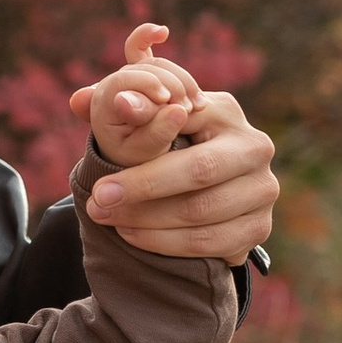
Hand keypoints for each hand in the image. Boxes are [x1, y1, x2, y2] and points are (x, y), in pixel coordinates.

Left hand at [74, 22, 202, 168]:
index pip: (125, 79)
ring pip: (158, 64)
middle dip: (170, 84)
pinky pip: (139, 48)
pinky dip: (148, 38)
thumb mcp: (145, 154)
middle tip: (190, 109)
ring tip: (198, 105)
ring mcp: (126, 79)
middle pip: (145, 69)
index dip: (147, 84)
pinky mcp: (141, 75)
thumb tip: (177, 110)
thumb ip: (157, 132)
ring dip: (182, 80)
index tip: (166, 99)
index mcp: (104, 103)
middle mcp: (111, 85)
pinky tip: (162, 32)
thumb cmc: (139, 161)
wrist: (137, 162)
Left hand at [74, 82, 279, 263]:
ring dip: (148, 220)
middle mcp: (255, 147)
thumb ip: (121, 108)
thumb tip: (78, 99)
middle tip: (99, 202)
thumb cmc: (170, 143)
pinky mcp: (259, 227)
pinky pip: (210, 242)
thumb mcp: (151, 119)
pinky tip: (133, 235)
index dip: (140, 147)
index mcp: (226, 111)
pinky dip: (167, 243)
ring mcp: (262, 190)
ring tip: (109, 219)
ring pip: (201, 212)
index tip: (101, 174)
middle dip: (142, 189)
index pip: (184, 126)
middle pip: (198, 171)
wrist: (208, 185)